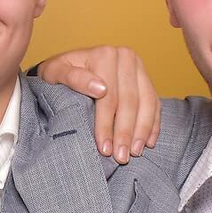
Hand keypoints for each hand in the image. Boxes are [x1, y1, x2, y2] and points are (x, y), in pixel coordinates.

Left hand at [36, 45, 160, 163]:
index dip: (106, 125)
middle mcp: (126, 57)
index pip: (109, 96)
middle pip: (130, 101)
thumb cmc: (59, 72)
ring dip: (142, 131)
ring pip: (147, 103)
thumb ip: (74, 78)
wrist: (68, 66)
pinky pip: (155, 104)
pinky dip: (153, 125)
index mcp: (105, 55)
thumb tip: (100, 89)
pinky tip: (148, 143)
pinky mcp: (145, 80)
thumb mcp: (56, 72)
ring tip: (135, 153)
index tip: (105, 148)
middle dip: (125, 133)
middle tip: (121, 157)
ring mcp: (139, 68)